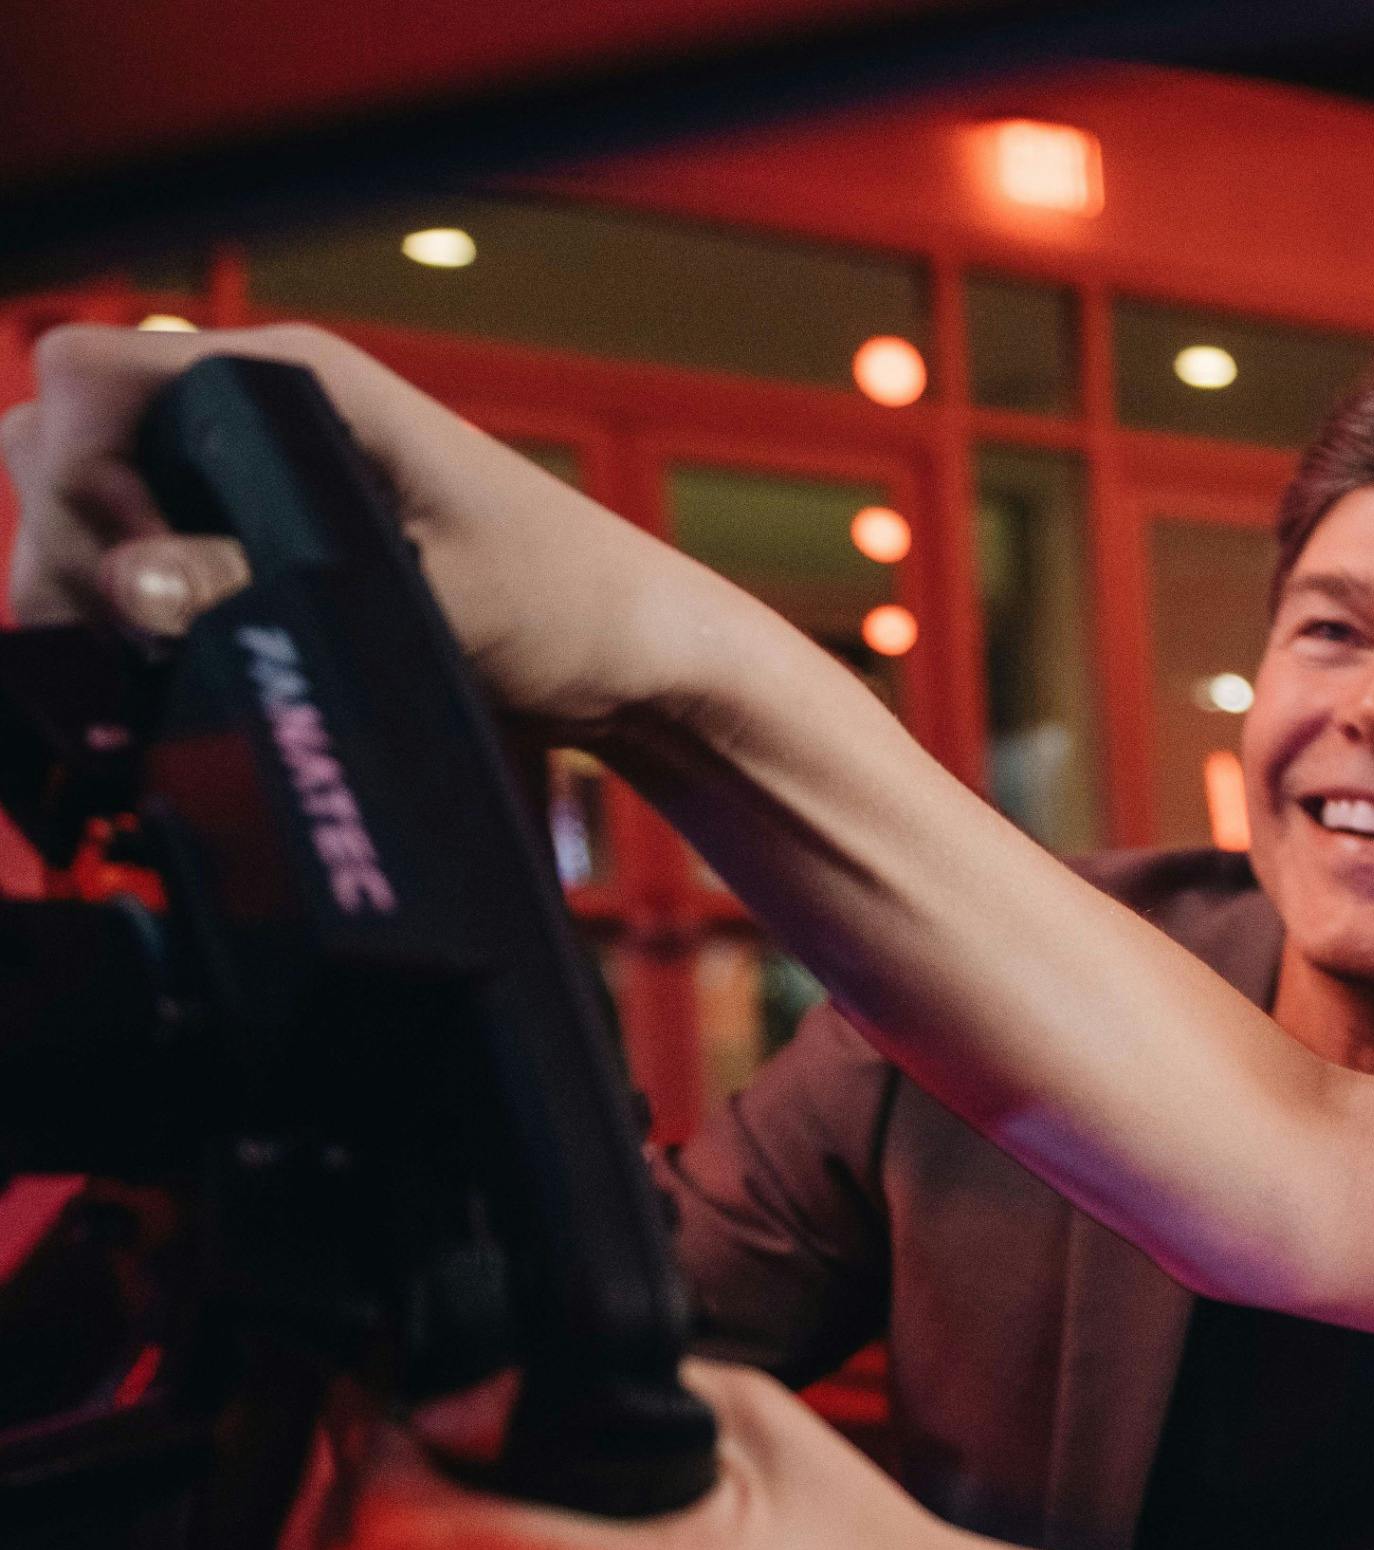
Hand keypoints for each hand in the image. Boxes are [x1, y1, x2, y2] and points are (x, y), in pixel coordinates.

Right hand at [2, 320, 703, 729]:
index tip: (130, 569)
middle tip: (132, 637)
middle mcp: (255, 412)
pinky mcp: (257, 546)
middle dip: (68, 539)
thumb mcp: (423, 598)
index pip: (90, 375)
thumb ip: (265, 584)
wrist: (637, 657)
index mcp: (292, 380)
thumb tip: (133, 584)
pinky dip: (129, 616)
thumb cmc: (567, 607)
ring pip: (91, 505)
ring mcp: (249, 479)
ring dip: (92, 587)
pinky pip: (143, 559)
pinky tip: (164, 677)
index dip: (73, 469)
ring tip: (153, 667)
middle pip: (64, 440)